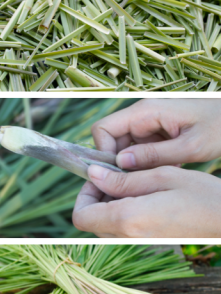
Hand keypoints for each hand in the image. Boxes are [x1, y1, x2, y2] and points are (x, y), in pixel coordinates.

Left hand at [73, 164, 220, 237]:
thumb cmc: (204, 196)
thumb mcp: (162, 177)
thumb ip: (123, 179)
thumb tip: (94, 174)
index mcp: (128, 220)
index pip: (80, 216)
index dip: (83, 196)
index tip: (98, 178)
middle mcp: (129, 238)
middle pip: (91, 222)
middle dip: (96, 198)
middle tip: (115, 177)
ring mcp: (139, 246)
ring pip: (105, 227)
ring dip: (109, 206)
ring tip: (133, 185)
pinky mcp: (149, 246)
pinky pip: (123, 232)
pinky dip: (124, 215)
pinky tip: (145, 198)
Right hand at [91, 99, 220, 169]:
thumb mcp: (191, 146)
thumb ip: (154, 155)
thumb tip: (120, 164)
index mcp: (146, 111)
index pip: (103, 129)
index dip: (104, 153)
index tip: (118, 175)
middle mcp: (143, 114)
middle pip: (112, 139)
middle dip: (120, 162)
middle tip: (138, 182)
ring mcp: (150, 121)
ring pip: (126, 146)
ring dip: (136, 164)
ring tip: (158, 176)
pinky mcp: (159, 130)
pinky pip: (142, 147)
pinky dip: (149, 161)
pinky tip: (168, 168)